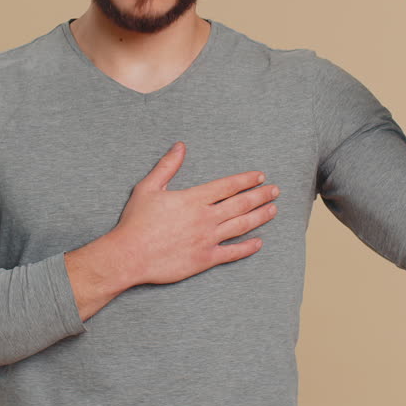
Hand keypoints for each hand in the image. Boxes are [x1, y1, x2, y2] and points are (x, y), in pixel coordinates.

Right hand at [111, 141, 278, 285]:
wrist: (130, 255)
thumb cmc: (136, 221)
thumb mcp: (148, 187)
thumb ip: (167, 166)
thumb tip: (180, 146)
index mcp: (194, 199)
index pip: (227, 186)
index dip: (246, 180)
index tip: (260, 176)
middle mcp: (205, 218)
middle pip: (240, 204)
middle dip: (260, 195)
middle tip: (275, 190)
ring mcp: (207, 239)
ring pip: (241, 226)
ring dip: (260, 216)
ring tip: (273, 210)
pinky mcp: (205, 259)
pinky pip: (232, 253)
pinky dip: (247, 248)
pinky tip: (259, 243)